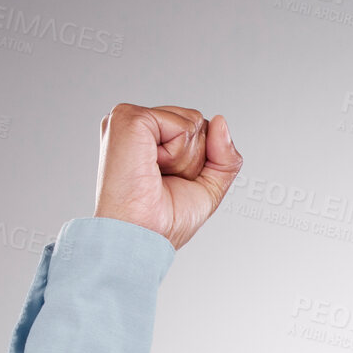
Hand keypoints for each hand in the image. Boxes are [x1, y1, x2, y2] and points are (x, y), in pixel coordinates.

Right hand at [93, 103, 242, 250]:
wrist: (141, 236)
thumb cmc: (164, 220)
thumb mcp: (207, 187)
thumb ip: (224, 156)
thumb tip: (220, 120)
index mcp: (148, 136)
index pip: (198, 131)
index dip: (199, 162)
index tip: (170, 183)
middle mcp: (136, 123)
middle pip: (198, 124)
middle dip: (194, 160)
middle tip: (163, 181)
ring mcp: (130, 117)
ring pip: (193, 122)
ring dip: (186, 159)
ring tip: (156, 175)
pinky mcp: (129, 117)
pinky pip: (182, 125)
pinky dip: (177, 153)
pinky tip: (152, 165)